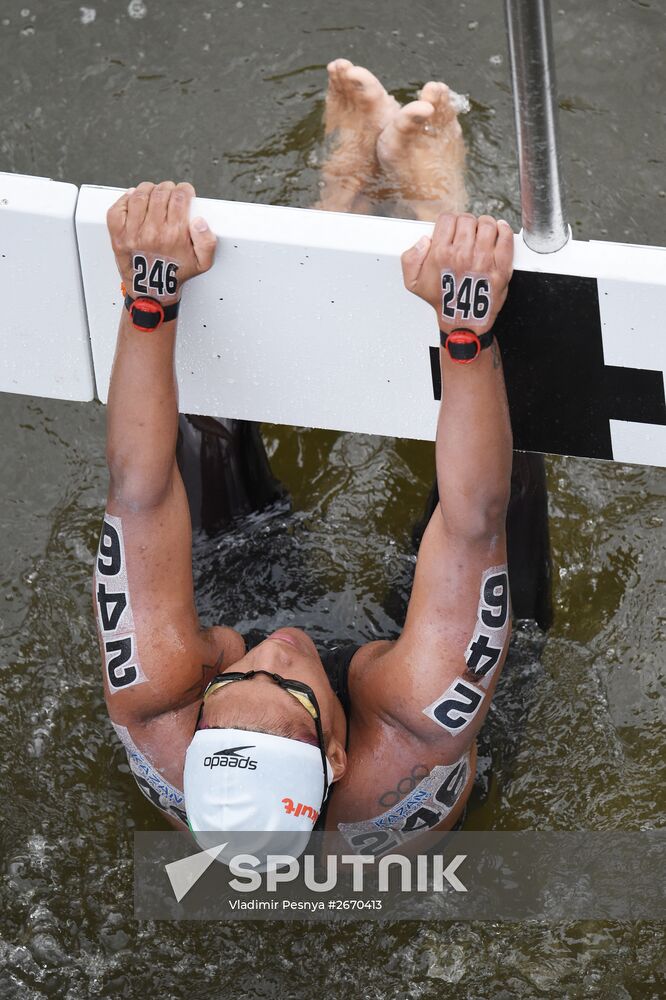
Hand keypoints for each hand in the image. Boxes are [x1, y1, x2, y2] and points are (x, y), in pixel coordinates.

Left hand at [106, 181, 216, 302]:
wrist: (152, 289)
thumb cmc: (176, 274)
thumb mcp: (202, 263)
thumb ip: (208, 242)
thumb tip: (199, 221)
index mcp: (174, 235)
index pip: (180, 198)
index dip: (184, 190)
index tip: (185, 191)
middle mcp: (153, 231)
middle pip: (161, 193)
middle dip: (169, 188)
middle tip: (171, 192)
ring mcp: (132, 232)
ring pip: (140, 195)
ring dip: (149, 189)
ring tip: (154, 194)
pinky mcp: (118, 234)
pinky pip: (119, 207)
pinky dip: (126, 199)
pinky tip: (135, 200)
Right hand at [401, 213, 513, 333]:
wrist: (463, 320)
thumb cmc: (442, 301)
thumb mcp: (413, 283)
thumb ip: (410, 258)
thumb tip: (424, 240)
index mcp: (441, 254)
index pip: (447, 219)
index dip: (449, 222)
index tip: (452, 229)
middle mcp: (463, 254)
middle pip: (467, 219)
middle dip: (466, 224)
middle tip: (467, 233)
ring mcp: (484, 259)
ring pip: (487, 224)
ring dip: (485, 224)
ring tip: (482, 232)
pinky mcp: (501, 266)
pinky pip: (506, 237)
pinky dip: (504, 230)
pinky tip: (499, 230)